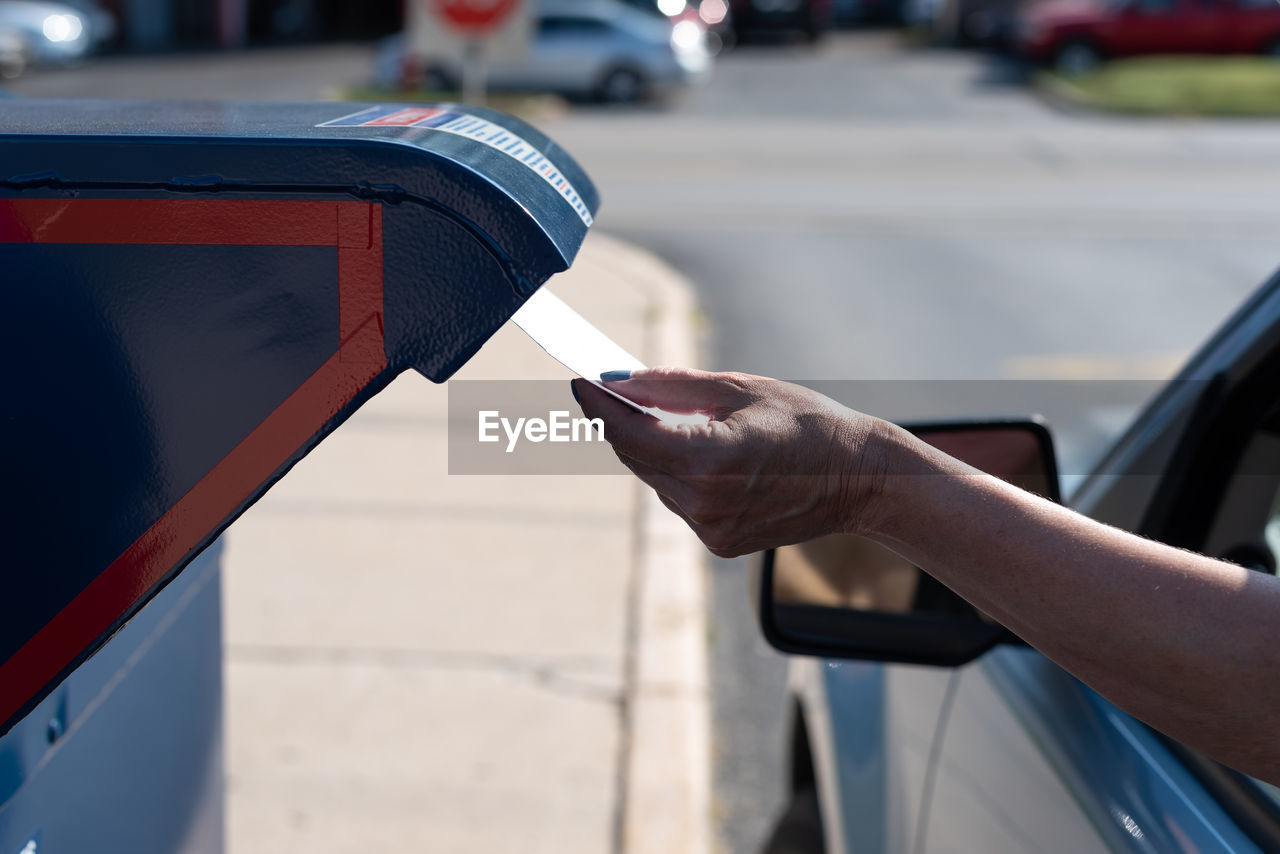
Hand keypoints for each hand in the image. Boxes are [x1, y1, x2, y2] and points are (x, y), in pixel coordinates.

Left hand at [571, 367, 892, 557]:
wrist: (858, 478)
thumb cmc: (806, 421)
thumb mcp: (740, 388)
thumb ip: (673, 386)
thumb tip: (620, 381)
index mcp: (710, 458)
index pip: (629, 433)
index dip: (598, 406)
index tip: (578, 381)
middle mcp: (704, 502)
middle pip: (635, 456)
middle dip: (625, 422)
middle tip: (616, 389)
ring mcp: (711, 529)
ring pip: (656, 480)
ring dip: (658, 449)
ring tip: (693, 425)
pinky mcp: (719, 543)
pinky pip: (680, 501)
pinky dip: (683, 475)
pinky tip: (716, 460)